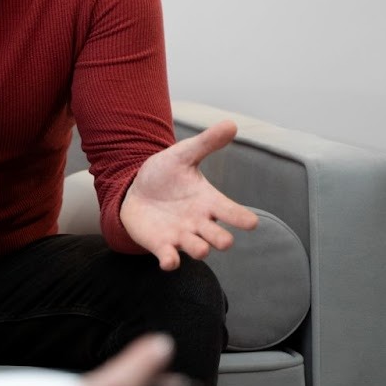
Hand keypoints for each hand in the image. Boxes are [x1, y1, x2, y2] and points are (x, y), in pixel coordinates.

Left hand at [120, 120, 259, 270]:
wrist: (135, 189)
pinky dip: (170, 262)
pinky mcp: (161, 245)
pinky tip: (169, 261)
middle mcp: (200, 223)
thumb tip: (231, 123)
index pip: (234, 213)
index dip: (243, 219)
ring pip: (198, 250)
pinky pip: (170, 259)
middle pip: (220, 238)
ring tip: (200, 248)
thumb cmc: (165, 175)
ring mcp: (181, 236)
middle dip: (222, 239)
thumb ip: (206, 143)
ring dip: (199, 250)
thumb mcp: (183, 155)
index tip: (250, 222)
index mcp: (209, 201)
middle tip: (222, 238)